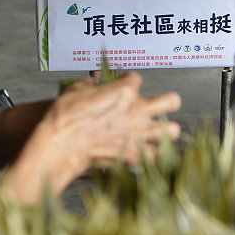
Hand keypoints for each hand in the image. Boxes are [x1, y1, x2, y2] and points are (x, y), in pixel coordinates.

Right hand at [4, 72, 180, 201]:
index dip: (130, 80)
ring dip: (166, 131)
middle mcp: (137, 110)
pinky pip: (155, 156)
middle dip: (169, 102)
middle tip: (162, 105)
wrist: (61, 144)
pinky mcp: (134, 154)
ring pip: (173, 130)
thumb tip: (93, 81)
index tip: (127, 83)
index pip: (136, 78)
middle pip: (171, 101)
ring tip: (159, 132)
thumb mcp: (75, 90)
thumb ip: (90, 84)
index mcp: (124, 91)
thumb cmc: (66, 117)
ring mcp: (139, 133)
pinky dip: (152, 155)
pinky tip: (147, 153)